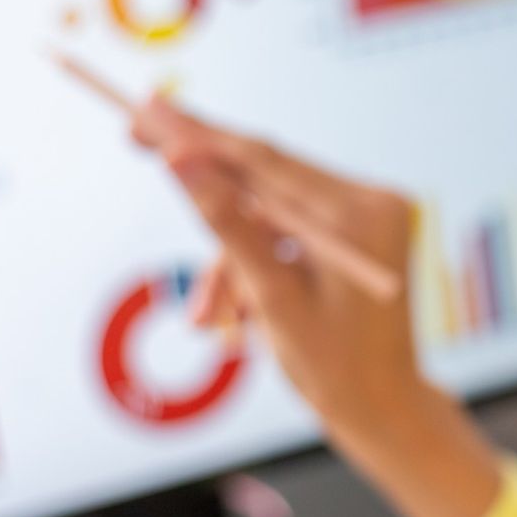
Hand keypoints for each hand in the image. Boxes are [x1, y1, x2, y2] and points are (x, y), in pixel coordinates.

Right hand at [133, 94, 501, 516]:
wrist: (383, 409)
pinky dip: (253, 265)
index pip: (265, 158)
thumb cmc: (334, 366)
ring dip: (229, 260)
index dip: (198, 132)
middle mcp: (372, 200)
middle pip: (265, 173)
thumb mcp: (271, 295)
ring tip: (209, 320)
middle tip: (133, 138)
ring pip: (266, 212)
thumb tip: (178, 158)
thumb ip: (226, 223)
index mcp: (361, 212)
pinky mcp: (353, 232)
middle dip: (204, 187)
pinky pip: (284, 230)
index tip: (146, 107)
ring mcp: (366, 215)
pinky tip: (239, 316)